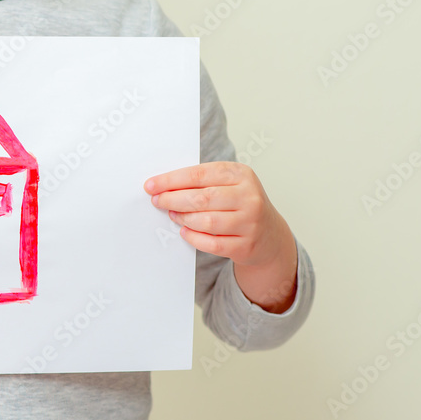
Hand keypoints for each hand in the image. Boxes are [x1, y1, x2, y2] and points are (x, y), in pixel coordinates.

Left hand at [144, 161, 297, 313]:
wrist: (269, 234)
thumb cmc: (240, 204)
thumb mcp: (229, 184)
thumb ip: (202, 181)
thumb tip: (163, 185)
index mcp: (241, 174)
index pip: (199, 174)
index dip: (171, 180)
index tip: (152, 185)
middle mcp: (249, 197)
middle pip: (201, 198)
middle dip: (172, 199)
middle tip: (157, 201)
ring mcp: (250, 222)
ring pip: (206, 222)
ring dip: (182, 218)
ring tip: (172, 215)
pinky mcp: (246, 245)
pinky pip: (211, 243)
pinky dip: (193, 237)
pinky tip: (184, 231)